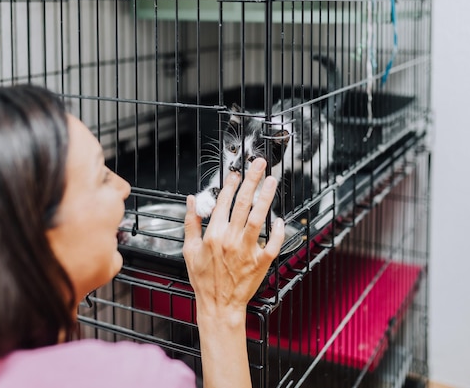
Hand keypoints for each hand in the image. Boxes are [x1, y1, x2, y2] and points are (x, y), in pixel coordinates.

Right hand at [183, 158, 284, 320]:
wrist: (218, 305)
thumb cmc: (204, 280)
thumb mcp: (189, 250)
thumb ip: (191, 223)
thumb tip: (191, 200)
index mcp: (213, 235)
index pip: (224, 202)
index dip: (231, 184)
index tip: (236, 172)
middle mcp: (231, 239)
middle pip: (243, 203)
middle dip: (252, 180)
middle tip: (259, 164)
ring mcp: (247, 251)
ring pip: (259, 218)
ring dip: (266, 197)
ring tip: (272, 181)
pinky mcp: (261, 262)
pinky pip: (273, 243)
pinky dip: (278, 231)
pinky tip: (280, 219)